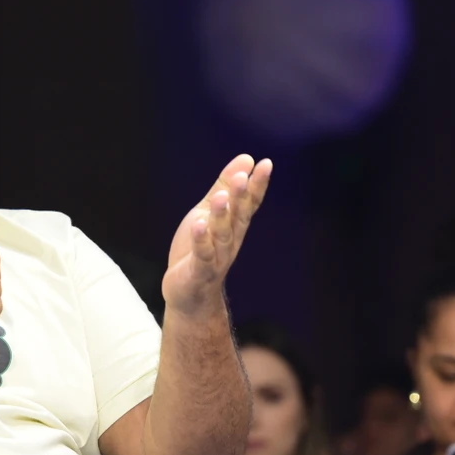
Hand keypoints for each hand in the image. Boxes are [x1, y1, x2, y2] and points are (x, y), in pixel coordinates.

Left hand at [161, 154, 270, 317]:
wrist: (189, 295)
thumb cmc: (199, 250)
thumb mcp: (208, 213)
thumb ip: (224, 188)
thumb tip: (245, 159)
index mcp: (234, 226)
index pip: (249, 203)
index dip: (258, 184)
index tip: (265, 164)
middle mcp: (230, 240)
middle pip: (238, 217)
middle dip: (241, 196)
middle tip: (243, 175)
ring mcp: (216, 257)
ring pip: (221, 235)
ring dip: (221, 216)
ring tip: (220, 198)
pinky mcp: (199, 271)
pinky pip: (202, 255)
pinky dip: (201, 241)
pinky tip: (199, 225)